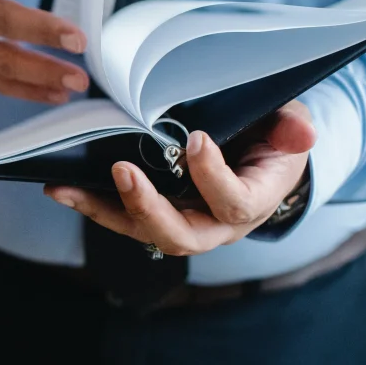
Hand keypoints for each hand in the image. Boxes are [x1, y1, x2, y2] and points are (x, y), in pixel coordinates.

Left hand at [45, 100, 316, 255]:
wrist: (257, 164)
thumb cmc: (271, 143)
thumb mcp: (287, 128)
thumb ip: (292, 130)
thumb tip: (302, 132)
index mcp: (251, 203)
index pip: (233, 203)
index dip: (212, 177)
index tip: (195, 139)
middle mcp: (215, 225)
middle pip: (180, 236)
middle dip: (148, 207)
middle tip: (122, 172)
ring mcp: (184, 223)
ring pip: (143, 232)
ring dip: (104, 211)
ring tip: (65, 189)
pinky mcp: (159, 215)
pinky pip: (125, 220)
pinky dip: (95, 205)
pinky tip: (63, 190)